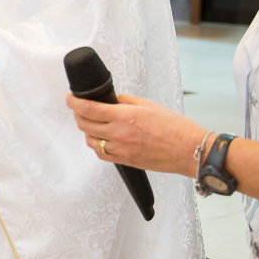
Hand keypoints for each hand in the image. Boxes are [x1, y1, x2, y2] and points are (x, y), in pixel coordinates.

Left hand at [66, 93, 208, 176]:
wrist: (190, 151)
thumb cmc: (176, 127)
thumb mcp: (149, 105)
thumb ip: (125, 101)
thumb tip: (111, 100)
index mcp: (125, 116)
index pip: (88, 109)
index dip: (73, 102)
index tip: (68, 98)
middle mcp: (120, 134)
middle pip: (85, 125)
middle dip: (77, 114)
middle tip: (78, 108)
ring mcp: (121, 150)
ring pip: (90, 141)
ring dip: (86, 131)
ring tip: (90, 123)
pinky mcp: (126, 161)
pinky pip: (101, 154)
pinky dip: (96, 145)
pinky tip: (100, 139)